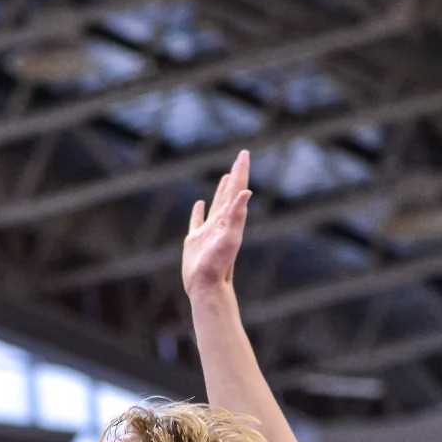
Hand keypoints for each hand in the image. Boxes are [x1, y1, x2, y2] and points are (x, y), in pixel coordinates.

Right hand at [183, 149, 252, 294]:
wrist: (207, 287)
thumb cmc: (218, 265)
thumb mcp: (230, 238)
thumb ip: (237, 215)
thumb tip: (246, 192)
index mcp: (230, 219)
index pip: (238, 190)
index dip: (241, 171)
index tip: (244, 154)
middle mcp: (222, 223)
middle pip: (230, 193)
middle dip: (236, 175)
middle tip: (241, 158)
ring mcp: (208, 231)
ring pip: (217, 205)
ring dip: (222, 190)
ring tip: (225, 177)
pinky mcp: (195, 241)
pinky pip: (197, 221)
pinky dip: (199, 211)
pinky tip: (199, 204)